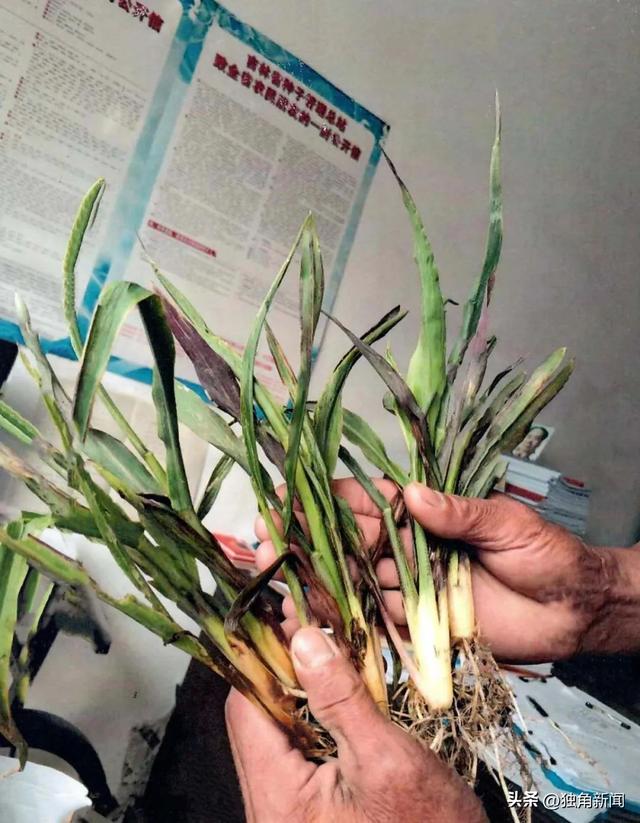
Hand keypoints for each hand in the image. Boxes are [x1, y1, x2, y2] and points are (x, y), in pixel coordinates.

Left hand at [225, 626, 485, 822]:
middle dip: (285, 670)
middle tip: (314, 630)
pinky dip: (315, 716)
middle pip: (258, 719)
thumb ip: (341, 699)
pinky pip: (297, 750)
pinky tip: (338, 694)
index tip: (292, 621)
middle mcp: (270, 808)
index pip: (246, 711)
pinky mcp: (307, 809)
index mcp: (278, 801)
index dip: (266, 658)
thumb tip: (302, 640)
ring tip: (329, 654)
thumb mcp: (388, 758)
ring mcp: (288, 810)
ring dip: (301, 690)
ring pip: (278, 731)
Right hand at [255, 480, 638, 661]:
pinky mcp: (416, 623)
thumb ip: (460, 512)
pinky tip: (306, 618)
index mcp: (423, 514)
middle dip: (301, 538)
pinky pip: (371, 620)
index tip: (283, 497)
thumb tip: (412, 493)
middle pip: (343, 541)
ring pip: (349, 581)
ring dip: (310, 579)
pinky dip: (339, 620)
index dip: (322, 499)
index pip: (363, 501)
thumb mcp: (507, 523)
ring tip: (272, 578)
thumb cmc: (547, 556)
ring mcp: (407, 586)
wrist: (573, 612)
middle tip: (263, 539)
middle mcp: (406, 547)